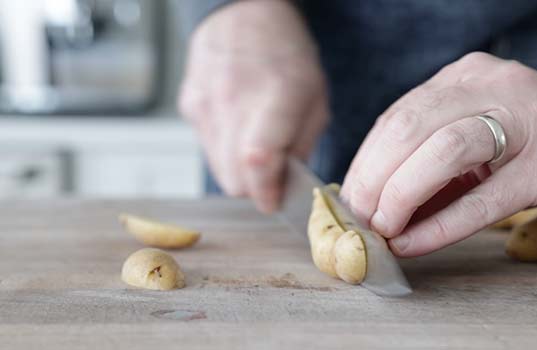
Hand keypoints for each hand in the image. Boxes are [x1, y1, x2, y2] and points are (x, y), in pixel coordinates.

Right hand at [179, 0, 327, 212]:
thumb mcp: (316, 98)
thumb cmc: (286, 56)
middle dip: (255, 186)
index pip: (258, 160)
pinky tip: (237, 123)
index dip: (266, 191)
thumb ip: (302, 145)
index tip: (274, 201)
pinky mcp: (189, 105)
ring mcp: (206, 103)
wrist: (243, 15)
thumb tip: (286, 186)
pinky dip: (224, 148)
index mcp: (277, 94)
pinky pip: (206, 147)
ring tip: (255, 140)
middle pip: (234, 178)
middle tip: (272, 173)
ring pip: (217, 169)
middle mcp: (234, 100)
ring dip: (238, 168)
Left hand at [340, 52, 536, 256]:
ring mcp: (524, 121)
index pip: (397, 116)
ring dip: (400, 197)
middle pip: (409, 128)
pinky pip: (483, 199)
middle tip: (359, 220)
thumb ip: (431, 153)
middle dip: (373, 180)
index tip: (349, 199)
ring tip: (383, 230)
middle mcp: (491, 86)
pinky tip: (414, 244)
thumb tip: (373, 198)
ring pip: (442, 153)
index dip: (365, 162)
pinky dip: (440, 225)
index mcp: (465, 77)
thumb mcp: (478, 130)